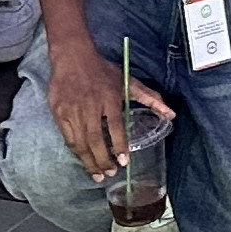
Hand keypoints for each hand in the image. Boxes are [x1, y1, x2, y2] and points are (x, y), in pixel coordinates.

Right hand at [48, 44, 166, 183]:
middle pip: (95, 138)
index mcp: (109, 97)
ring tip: (98, 174)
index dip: (119, 145)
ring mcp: (72, 110)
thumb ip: (150, 98)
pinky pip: (68, 138)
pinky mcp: (59, 113)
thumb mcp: (128, 80)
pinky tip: (83, 159)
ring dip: (89, 161)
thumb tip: (172, 114)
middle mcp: (90, 106)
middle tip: (110, 174)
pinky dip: (76, 151)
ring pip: (80, 142)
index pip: (115, 125)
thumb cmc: (103, 71)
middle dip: (103, 160)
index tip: (124, 161)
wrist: (73, 57)